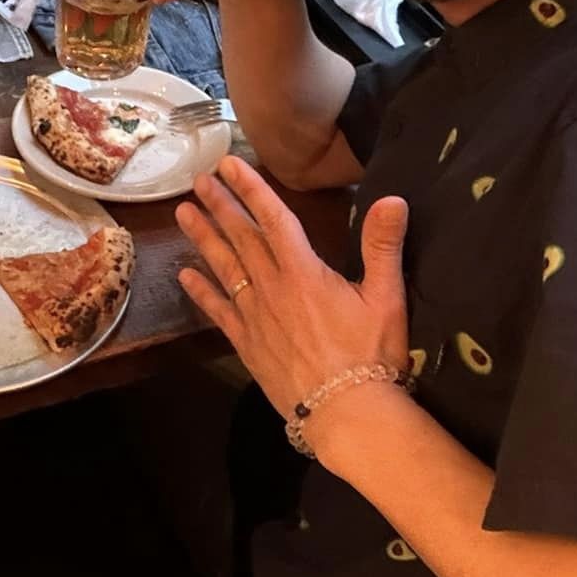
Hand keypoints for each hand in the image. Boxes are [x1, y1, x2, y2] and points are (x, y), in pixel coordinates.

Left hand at [176, 155, 410, 426]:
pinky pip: (218, 311)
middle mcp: (272, 288)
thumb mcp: (387, 298)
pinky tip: (185, 275)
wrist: (345, 412)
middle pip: (241, 238)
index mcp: (304, 272)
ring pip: (223, 268)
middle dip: (221, 205)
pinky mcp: (247, 344)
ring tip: (183, 212)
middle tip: (199, 179)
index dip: (251, 188)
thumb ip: (384, 247)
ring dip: (203, 238)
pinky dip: (201, 291)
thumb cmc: (371, 355)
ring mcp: (255, 316)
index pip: (273, 219)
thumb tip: (393, 199)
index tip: (230, 164)